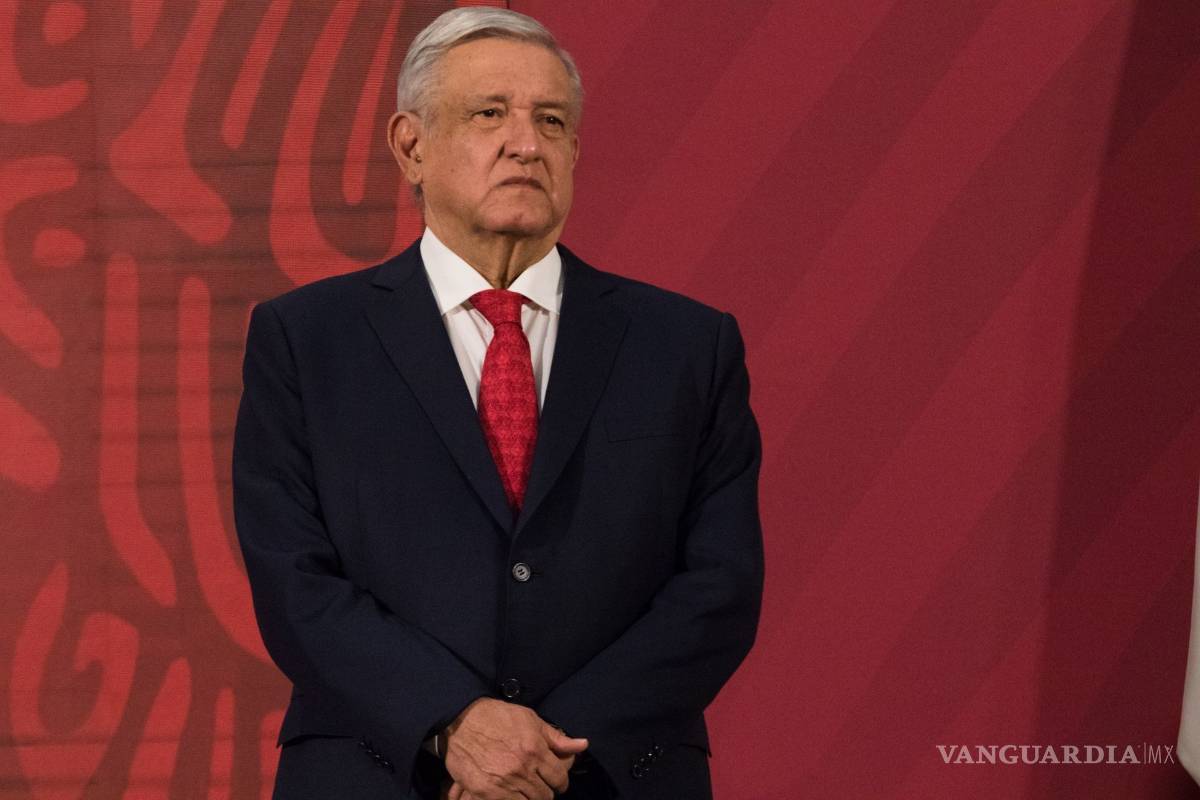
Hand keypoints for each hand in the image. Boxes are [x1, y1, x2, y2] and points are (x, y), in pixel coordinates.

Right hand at [442, 698, 587, 799]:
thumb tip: (583, 745)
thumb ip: (556, 738)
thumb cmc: (498, 717)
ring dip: (529, 798)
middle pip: (545, 796)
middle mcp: (522, 769)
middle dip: (545, 791)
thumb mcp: (531, 720)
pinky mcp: (485, 793)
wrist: (461, 720)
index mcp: (535, 750)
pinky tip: (510, 794)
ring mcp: (503, 783)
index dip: (560, 782)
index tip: (555, 781)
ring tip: (524, 789)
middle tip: (538, 784)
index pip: (560, 779)